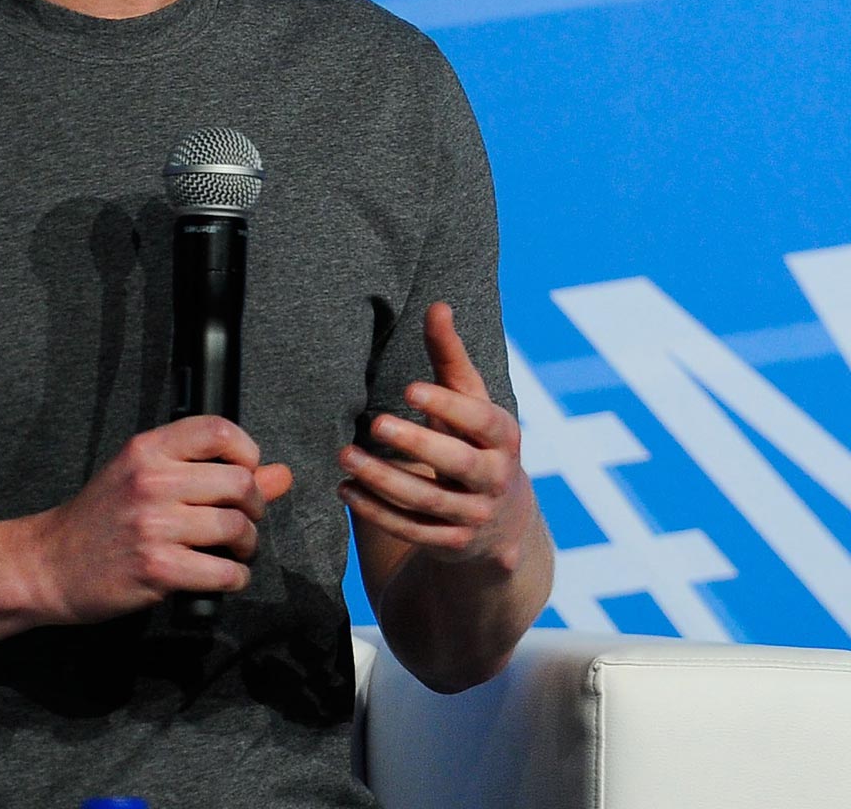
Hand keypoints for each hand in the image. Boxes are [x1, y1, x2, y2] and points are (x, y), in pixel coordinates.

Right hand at [27, 415, 293, 623]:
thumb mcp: (148, 479)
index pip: (218, 430)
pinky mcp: (156, 568)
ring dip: (247, 545)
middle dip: (256, 507)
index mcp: (148, 449)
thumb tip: (280, 474)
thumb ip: (212, 471)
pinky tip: (223, 577)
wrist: (48, 564)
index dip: (248, 451)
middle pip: (239, 482)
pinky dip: (234, 578)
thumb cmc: (101, 519)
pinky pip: (222, 572)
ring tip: (235, 551)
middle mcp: (151, 481)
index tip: (249, 471)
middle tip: (244, 521)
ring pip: (236, 527)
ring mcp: (153, 525)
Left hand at [338, 303, 535, 571]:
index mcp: (504, 436)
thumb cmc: (477, 439)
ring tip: (345, 455)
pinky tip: (346, 489)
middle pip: (456, 463)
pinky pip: (410, 530)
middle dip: (416, 445)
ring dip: (383, 480)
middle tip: (375, 423)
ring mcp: (474, 515)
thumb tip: (437, 306)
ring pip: (427, 501)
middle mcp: (495, 478)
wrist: (502, 519)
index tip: (408, 388)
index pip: (480, 420)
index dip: (447, 405)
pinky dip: (376, 511)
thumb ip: (451, 358)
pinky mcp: (450, 544)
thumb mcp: (471, 401)